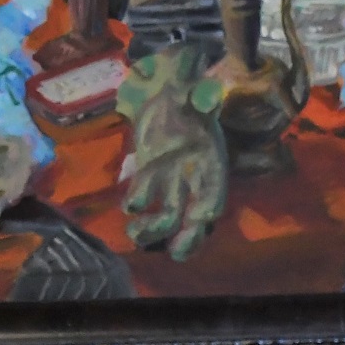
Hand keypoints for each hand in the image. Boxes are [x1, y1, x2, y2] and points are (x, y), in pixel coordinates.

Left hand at [118, 51, 228, 260]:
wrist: (161, 92)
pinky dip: (138, 207)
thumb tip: (209, 96)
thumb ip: (201, 95)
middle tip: (177, 253)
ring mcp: (172, 180)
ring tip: (136, 233)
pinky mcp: (150, 178)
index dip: (210, 203)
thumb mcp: (193, 90)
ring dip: (155, 229)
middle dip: (189, 237)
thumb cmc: (183, 93)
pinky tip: (129, 210)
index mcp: (210, 159)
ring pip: (168, 214)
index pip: (215, 188)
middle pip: (196, 215)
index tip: (201, 216)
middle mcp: (194, 175)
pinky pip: (147, 199)